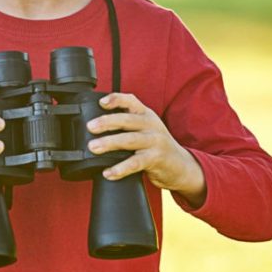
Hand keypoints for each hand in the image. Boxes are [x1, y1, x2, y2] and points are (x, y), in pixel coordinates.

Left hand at [87, 93, 206, 207]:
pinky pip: (135, 163)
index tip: (101, 102)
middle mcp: (151, 125)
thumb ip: (128, 122)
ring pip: (129, 140)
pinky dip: (120, 168)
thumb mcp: (146, 127)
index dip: (116, 99)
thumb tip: (97, 123)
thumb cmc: (156, 145)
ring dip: (110, 143)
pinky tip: (108, 172)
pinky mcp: (156, 159)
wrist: (181, 165)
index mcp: (146, 114)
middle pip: (127, 120)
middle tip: (90, 126)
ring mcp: (154, 141)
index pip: (131, 101)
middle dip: (107, 122)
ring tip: (93, 147)